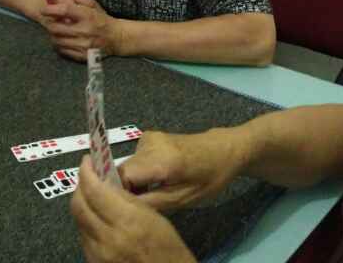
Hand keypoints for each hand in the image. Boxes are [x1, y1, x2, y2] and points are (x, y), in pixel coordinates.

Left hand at [40, 0, 120, 61]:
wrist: (117, 37)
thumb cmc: (102, 19)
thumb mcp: (92, 6)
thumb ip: (75, 3)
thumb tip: (57, 5)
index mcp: (88, 15)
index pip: (64, 10)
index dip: (51, 9)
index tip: (44, 9)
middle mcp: (85, 31)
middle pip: (55, 27)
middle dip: (49, 23)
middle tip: (50, 21)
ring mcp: (83, 45)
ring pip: (56, 40)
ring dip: (53, 35)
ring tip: (57, 31)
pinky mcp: (82, 55)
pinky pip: (62, 51)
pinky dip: (59, 45)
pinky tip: (63, 40)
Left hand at [71, 156, 196, 262]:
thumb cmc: (166, 244)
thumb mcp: (150, 213)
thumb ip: (124, 197)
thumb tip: (104, 180)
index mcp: (126, 221)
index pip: (94, 190)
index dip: (86, 171)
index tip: (87, 160)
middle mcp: (108, 239)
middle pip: (79, 205)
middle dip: (80, 185)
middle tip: (87, 174)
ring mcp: (99, 254)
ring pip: (78, 220)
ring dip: (82, 203)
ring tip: (91, 193)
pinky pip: (83, 236)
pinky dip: (86, 221)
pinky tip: (95, 216)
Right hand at [119, 129, 247, 212]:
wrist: (222, 150)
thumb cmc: (208, 178)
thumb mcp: (183, 199)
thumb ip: (152, 202)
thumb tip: (124, 206)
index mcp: (159, 160)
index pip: (121, 175)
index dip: (120, 192)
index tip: (130, 207)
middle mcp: (148, 144)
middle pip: (123, 170)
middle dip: (127, 189)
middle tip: (144, 203)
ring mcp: (147, 137)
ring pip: (128, 165)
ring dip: (134, 181)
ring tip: (154, 191)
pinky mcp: (148, 136)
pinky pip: (135, 159)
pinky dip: (140, 171)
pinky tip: (157, 177)